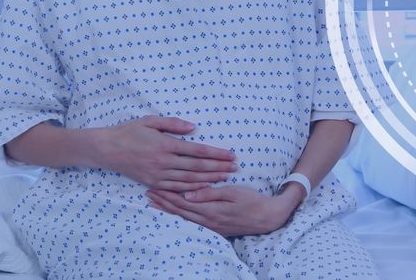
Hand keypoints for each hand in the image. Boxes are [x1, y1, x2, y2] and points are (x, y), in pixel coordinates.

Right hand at [95, 115, 238, 191]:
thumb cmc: (130, 131)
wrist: (107, 149)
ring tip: (225, 178)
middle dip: (219, 168)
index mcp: (165, 144)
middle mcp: (163, 162)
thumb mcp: (151, 120)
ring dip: (209, 179)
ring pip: (189, 180)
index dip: (216, 154)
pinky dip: (192, 190)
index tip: (231, 155)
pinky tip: (204, 188)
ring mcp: (158, 175)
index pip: (197, 151)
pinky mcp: (153, 183)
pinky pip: (176, 189)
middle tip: (235, 168)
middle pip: (197, 167)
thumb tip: (194, 127)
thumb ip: (173, 123)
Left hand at [145, 184, 303, 236]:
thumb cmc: (252, 200)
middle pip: (179, 211)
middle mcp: (208, 221)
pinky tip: (173, 214)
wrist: (267, 217)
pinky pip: (192, 223)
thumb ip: (210, 193)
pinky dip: (180, 217)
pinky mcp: (215, 229)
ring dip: (168, 210)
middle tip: (148, 194)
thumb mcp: (233, 192)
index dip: (167, 194)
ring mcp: (211, 227)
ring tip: (154, 203)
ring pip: (184, 218)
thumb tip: (189, 195)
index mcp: (210, 209)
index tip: (154, 187)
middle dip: (163, 202)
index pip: (183, 202)